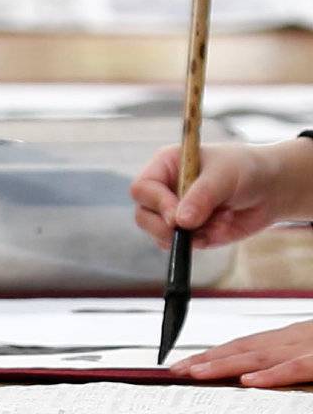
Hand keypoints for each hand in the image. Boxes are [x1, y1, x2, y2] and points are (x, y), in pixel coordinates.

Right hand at [130, 141, 308, 249]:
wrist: (271, 190)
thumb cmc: (247, 170)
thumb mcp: (225, 176)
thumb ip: (202, 196)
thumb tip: (179, 221)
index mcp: (166, 166)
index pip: (143, 188)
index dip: (156, 203)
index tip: (176, 216)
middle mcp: (164, 190)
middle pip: (143, 216)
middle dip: (166, 227)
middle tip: (191, 229)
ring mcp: (174, 214)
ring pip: (159, 235)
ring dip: (190, 234)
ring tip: (220, 219)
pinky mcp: (187, 233)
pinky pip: (180, 246)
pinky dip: (201, 241)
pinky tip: (221, 227)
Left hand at [172, 318, 312, 387]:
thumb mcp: (312, 354)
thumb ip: (290, 362)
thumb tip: (258, 375)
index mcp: (294, 338)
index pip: (245, 346)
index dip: (214, 355)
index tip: (186, 365)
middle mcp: (297, 339)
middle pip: (243, 349)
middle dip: (206, 359)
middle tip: (176, 370)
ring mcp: (309, 348)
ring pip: (260, 356)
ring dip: (224, 364)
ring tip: (195, 373)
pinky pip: (296, 368)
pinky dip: (271, 374)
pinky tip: (248, 381)